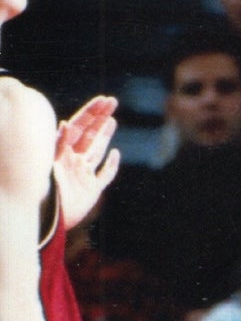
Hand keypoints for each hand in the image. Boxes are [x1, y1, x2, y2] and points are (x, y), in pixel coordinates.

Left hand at [53, 96, 119, 229]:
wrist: (49, 220)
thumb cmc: (45, 192)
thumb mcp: (49, 165)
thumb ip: (57, 145)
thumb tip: (64, 124)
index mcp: (63, 152)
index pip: (80, 126)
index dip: (92, 112)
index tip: (105, 99)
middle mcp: (73, 160)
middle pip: (90, 135)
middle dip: (101, 118)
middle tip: (113, 102)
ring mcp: (82, 174)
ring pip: (96, 151)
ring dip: (104, 136)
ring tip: (112, 121)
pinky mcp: (91, 190)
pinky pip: (104, 175)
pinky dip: (111, 165)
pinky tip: (116, 154)